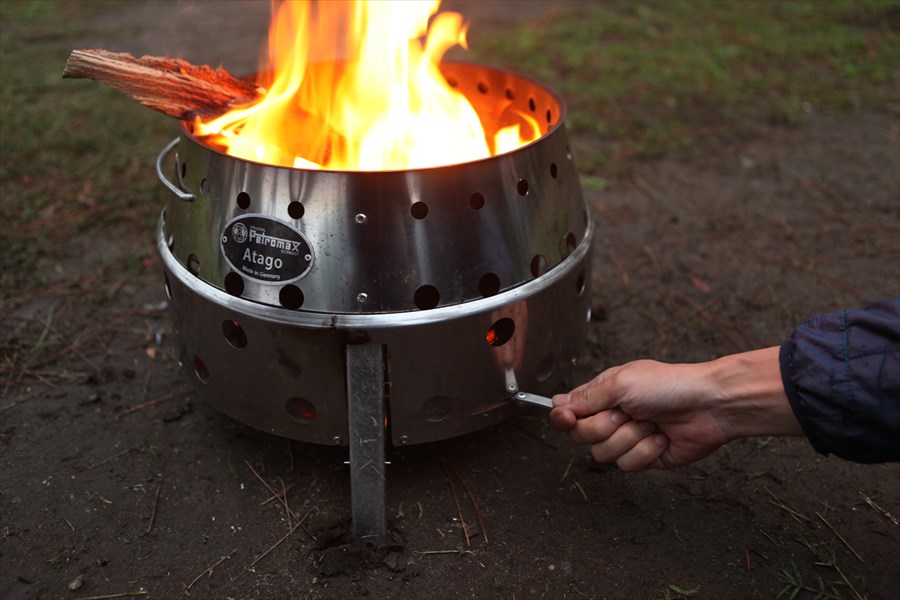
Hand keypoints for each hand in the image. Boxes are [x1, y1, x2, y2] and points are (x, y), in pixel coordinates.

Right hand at [549, 347, 797, 470]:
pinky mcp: (644, 458)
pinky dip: (646, 451)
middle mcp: (611, 417)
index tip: (568, 420)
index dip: (564, 419)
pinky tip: (662, 438)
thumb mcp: (621, 383)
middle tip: (626, 414)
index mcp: (603, 395)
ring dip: (629, 439)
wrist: (709, 406)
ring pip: (604, 455)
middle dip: (604, 427)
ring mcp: (627, 439)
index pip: (568, 412)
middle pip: (581, 438)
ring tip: (650, 424)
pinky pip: (628, 465)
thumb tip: (556, 404)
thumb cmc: (668, 385)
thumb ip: (586, 398)